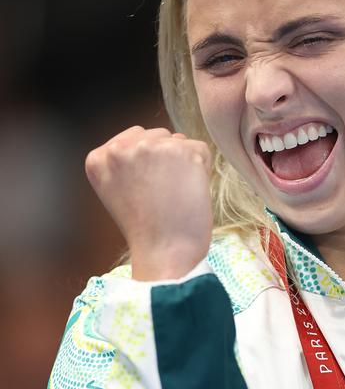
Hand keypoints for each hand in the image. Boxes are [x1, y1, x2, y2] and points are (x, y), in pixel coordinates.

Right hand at [85, 125, 213, 279]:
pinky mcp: (182, 152)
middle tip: (161, 195)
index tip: (145, 191)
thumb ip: (124, 161)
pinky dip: (202, 169)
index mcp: (98, 158)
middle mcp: (120, 148)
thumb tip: (150, 138)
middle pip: (156, 135)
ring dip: (183, 163)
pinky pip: (200, 150)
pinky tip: (189, 193)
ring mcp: (151, 147)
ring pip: (178, 141)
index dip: (147, 165)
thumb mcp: (117, 190)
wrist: (165, 252)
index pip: (133, 138)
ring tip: (174, 195)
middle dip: (164, 160)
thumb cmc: (147, 229)